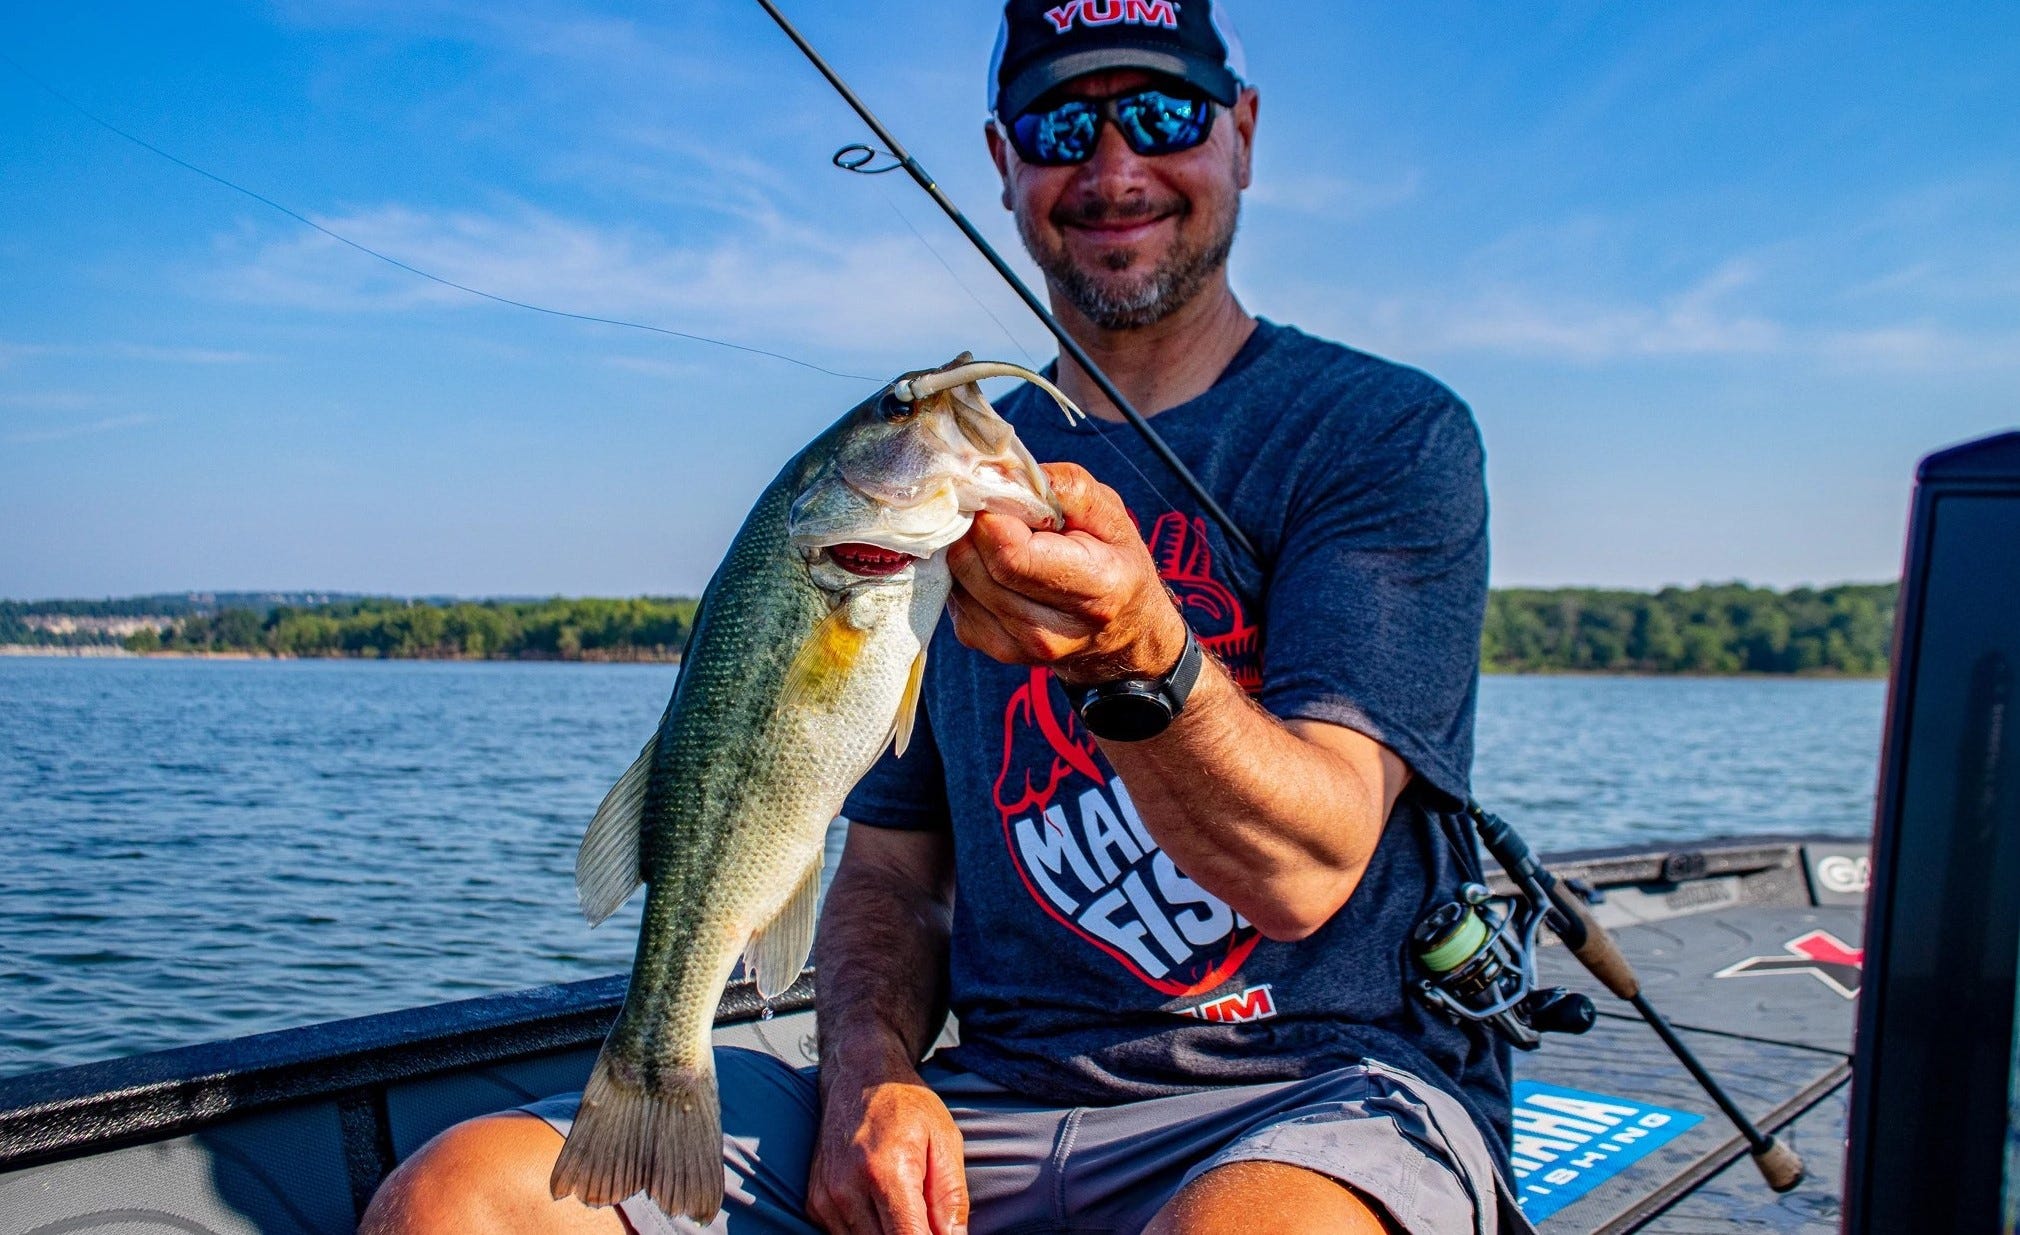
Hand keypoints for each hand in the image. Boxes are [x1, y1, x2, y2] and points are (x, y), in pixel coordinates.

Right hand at [808, 1059, 967, 1234]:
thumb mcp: (945, 1141)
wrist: (859, 1077)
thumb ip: (951, 1199)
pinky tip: (882, 1208)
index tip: (940, 1233)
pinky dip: (868, 1232)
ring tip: (907, 1210)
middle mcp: (847, 1189)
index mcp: (886, 1172)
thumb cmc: (906, 1106)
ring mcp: (827, 1198)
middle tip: (927, 1218)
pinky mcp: (815, 1203)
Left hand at [947, 463, 1187, 686]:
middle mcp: (1054, 630)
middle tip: (993, 511)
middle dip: (973, 528)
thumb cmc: (1114, 560)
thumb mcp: (1108, 512)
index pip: (1010, 554)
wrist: (1124, 631)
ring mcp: (1021, 647)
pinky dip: (966, 575)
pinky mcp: (995, 650)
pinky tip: (994, 567)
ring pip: (959, 581)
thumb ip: (1062, 488)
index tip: (997, 496)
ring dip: (968, 549)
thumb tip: (1002, 475)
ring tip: (999, 539)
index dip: (992, 516)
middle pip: (975, 567)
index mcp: (1095, 588)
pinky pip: (956, 600)